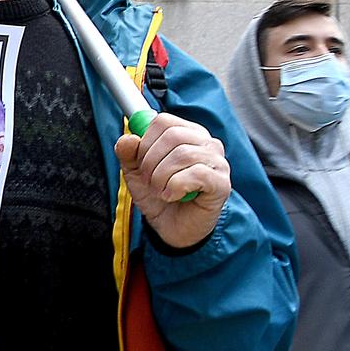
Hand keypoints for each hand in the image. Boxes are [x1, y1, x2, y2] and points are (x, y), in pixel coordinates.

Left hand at [113, 113, 229, 249]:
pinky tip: (173, 196)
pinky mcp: (221, 182)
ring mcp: (217, 162)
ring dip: (161, 178)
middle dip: (151, 162)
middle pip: (172, 136)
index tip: (142, 164)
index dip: (145, 143)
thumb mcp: (136, 174)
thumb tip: (128, 138)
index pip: (163, 121)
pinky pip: (196, 174)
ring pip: (183, 155)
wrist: (173, 229)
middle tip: (150, 181)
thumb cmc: (160, 197)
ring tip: (161, 191)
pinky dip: (175, 187)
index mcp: (187, 134)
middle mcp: (206, 143)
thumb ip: (128, 154)